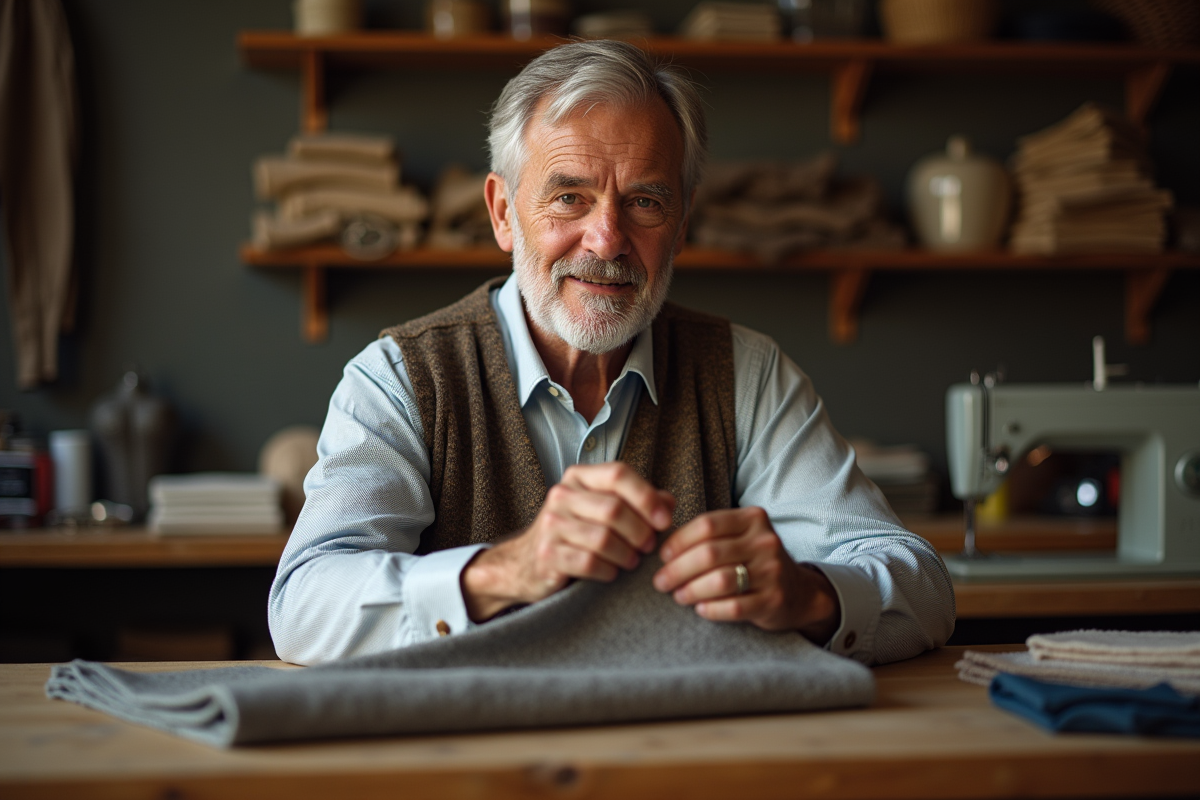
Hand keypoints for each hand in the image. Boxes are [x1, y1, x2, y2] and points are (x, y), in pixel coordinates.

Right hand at [461, 462, 674, 621]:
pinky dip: (608, 571)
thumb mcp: (603, 511)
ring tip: (631, 561)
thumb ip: (638, 503)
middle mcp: (562, 495)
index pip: (619, 473)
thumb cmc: (575, 535)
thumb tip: (668, 502)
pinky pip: (589, 562)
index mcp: (579, 478)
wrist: (526, 564)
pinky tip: (611, 573)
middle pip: (614, 509)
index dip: (647, 497)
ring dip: (626, 554)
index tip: (665, 521)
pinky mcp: (547, 554)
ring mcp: (551, 524)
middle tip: (649, 547)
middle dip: (640, 532)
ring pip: (603, 538)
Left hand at [652, 507, 840, 643]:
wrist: (798, 592)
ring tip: (678, 596)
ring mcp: (772, 571)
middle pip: (709, 554)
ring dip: (691, 590)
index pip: (706, 525)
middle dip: (677, 570)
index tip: (663, 556)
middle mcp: (765, 541)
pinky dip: (711, 609)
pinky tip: (700, 609)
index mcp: (753, 518)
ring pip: (720, 581)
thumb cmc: (754, 561)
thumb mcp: (740, 537)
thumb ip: (709, 532)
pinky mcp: (774, 600)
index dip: (678, 541)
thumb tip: (659, 540)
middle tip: (661, 582)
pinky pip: (734, 607)